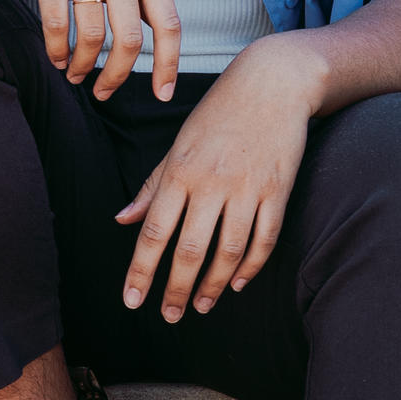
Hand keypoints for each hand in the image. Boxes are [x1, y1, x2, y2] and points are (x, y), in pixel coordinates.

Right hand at [0, 0, 182, 99]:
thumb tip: (152, 27)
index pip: (170, 25)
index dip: (169, 65)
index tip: (162, 94)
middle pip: (130, 42)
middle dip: (118, 77)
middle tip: (105, 92)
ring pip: (91, 38)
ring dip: (82, 65)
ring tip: (74, 74)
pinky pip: (56, 23)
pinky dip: (56, 49)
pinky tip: (54, 57)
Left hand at [115, 39, 316, 321]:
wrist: (273, 83)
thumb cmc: (219, 114)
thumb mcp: (178, 144)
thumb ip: (152, 186)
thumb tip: (122, 220)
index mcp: (180, 171)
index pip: (153, 232)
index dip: (141, 271)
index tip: (132, 301)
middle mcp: (211, 182)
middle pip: (189, 250)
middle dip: (176, 289)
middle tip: (169, 316)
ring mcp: (247, 187)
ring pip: (228, 251)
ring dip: (213, 285)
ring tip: (202, 306)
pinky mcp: (278, 190)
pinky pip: (264, 238)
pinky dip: (251, 266)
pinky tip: (236, 283)